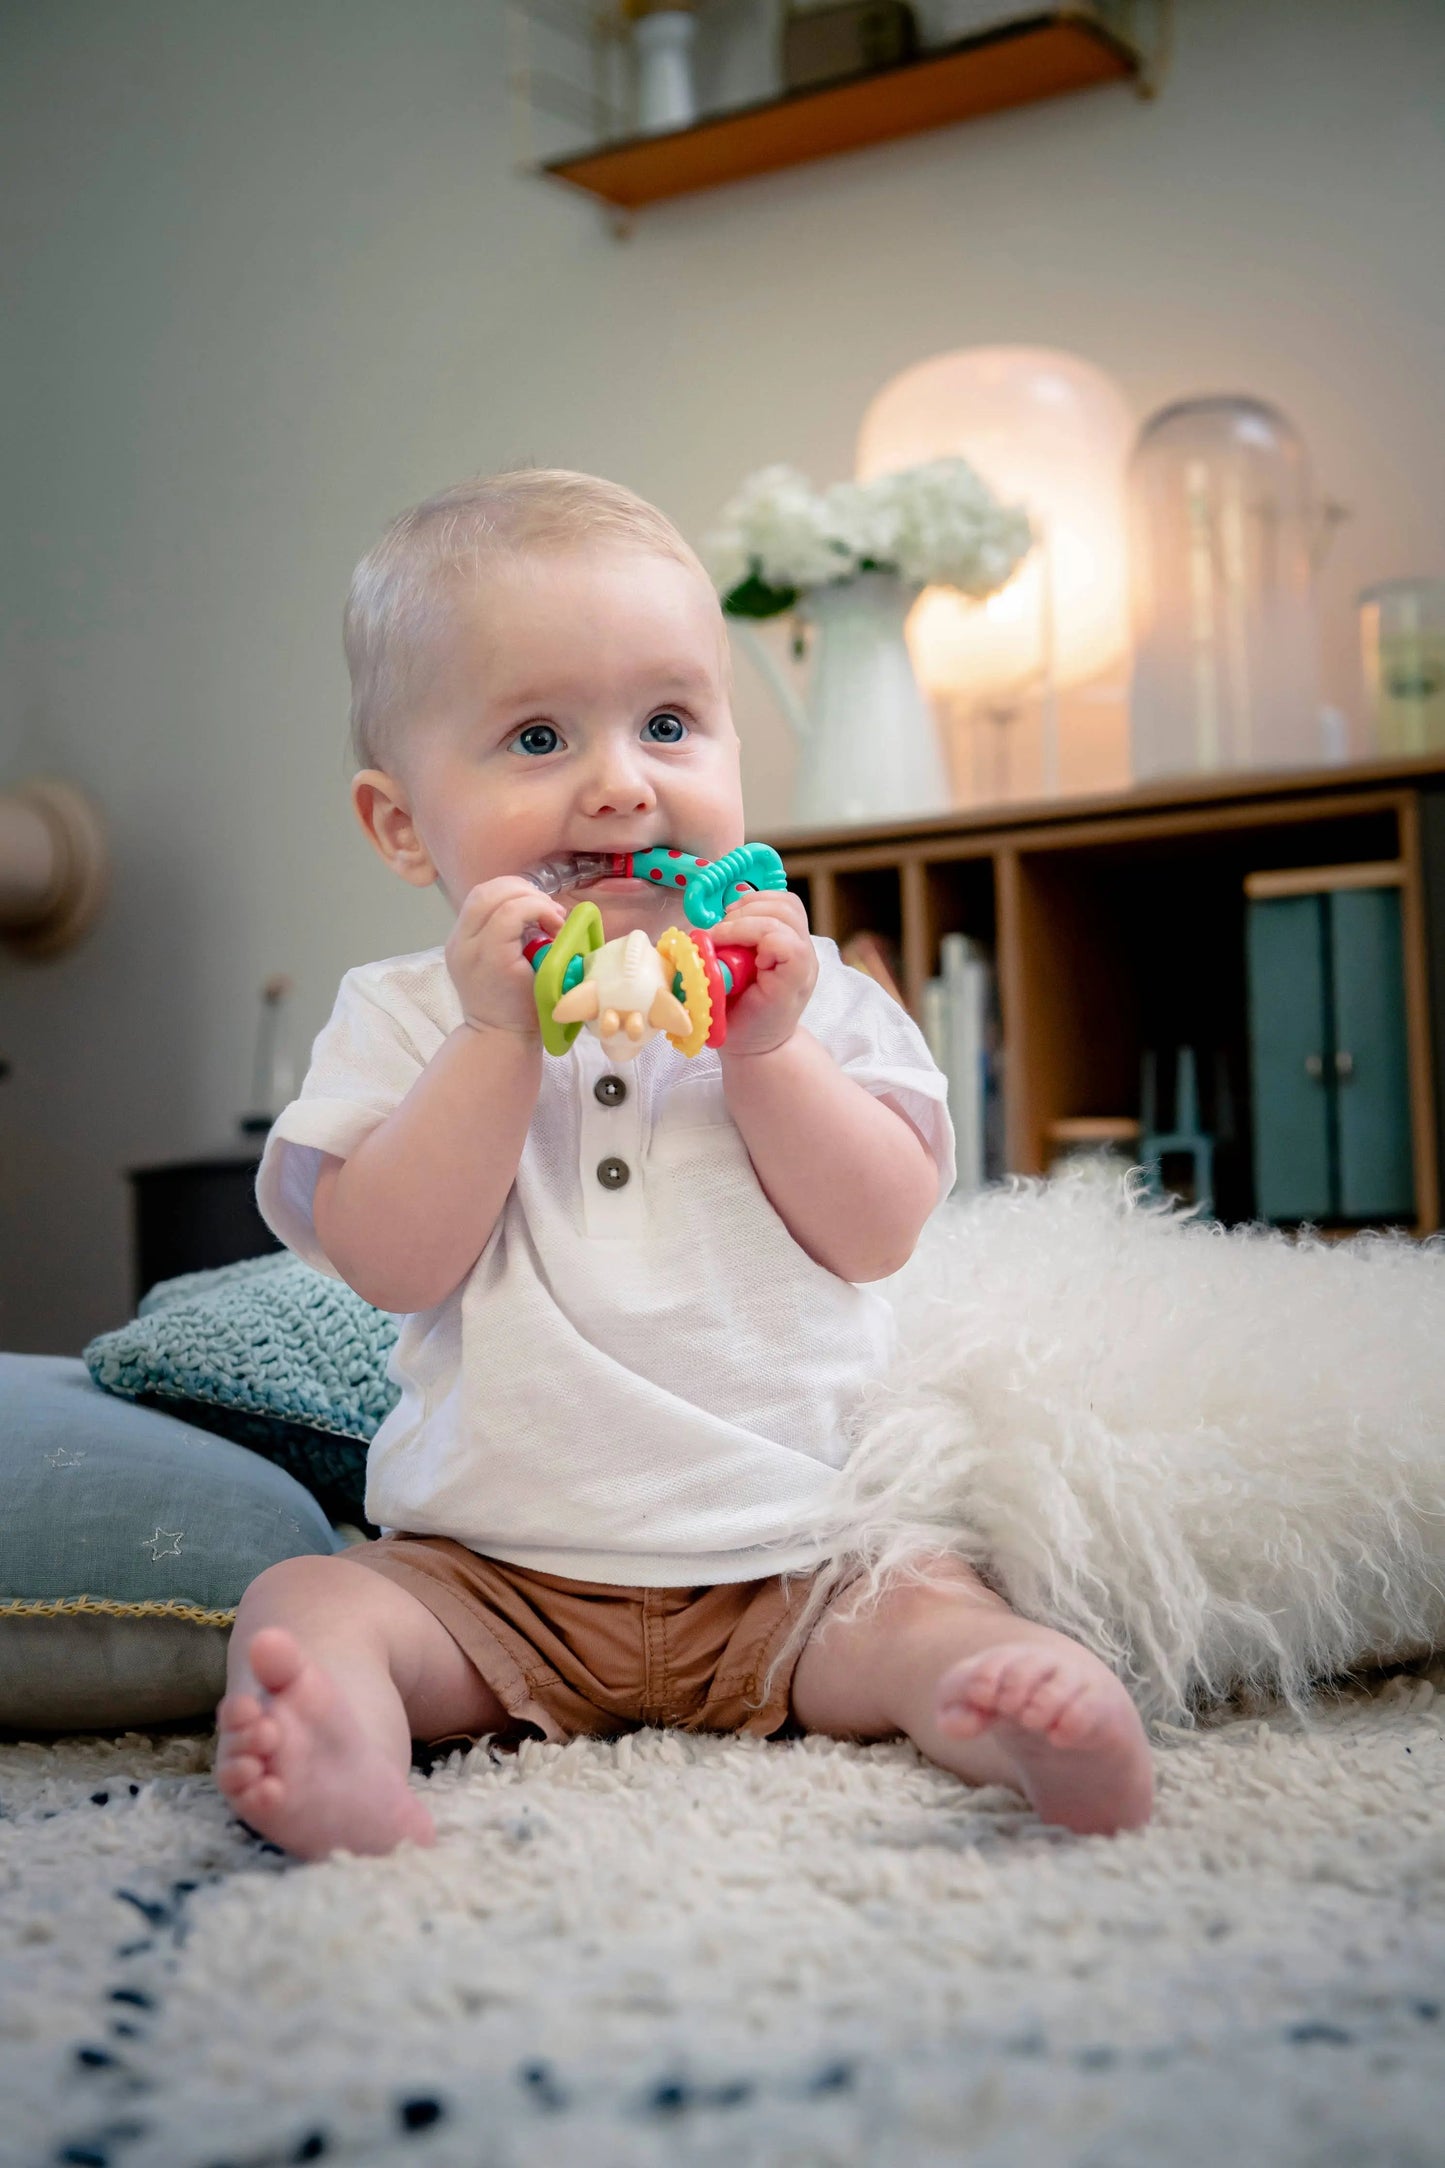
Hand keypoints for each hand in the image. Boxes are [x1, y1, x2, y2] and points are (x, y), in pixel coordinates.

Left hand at [446, 877, 563, 1039]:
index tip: (558, 924)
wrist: (495, 1034)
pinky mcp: (456, 939)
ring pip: (480, 893)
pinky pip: (476, 905)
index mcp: (489, 957)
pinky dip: (501, 900)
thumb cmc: (529, 1013)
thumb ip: (551, 945)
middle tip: (549, 910)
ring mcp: (456, 941)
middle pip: (490, 893)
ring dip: (512, 891)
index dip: (541, 908)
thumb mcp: (547, 980)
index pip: (511, 910)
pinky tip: (520, 912)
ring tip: (535, 906)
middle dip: (527, 892)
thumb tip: (557, 918)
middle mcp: (466, 945)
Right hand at [714, 887, 816, 1058]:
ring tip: (728, 922)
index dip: (746, 935)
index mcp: (792, 982)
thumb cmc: (744, 1031)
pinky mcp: (794, 936)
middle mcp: (804, 960)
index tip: (720, 950)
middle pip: (783, 914)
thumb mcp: (726, 1016)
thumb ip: (715, 985)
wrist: (765, 1042)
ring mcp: (803, 946)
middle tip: (717, 936)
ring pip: (786, 904)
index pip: (782, 941)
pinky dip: (758, 902)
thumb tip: (702, 949)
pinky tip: (739, 917)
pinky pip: (783, 905)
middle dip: (742, 918)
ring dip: (751, 905)